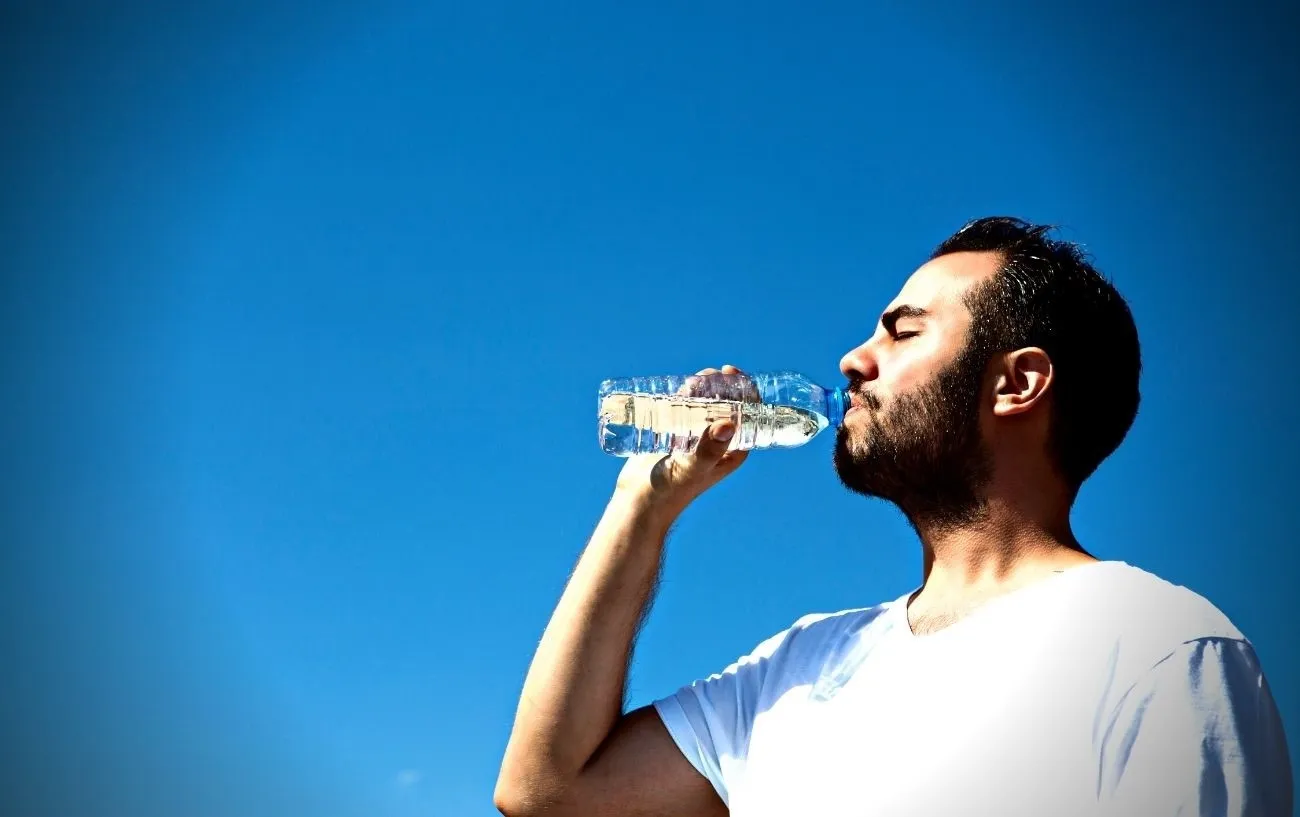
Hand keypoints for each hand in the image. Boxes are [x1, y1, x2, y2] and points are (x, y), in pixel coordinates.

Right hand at [613, 364, 752, 516]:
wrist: (640, 502)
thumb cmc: (671, 491)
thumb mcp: (694, 468)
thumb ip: (710, 449)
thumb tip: (728, 424)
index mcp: (733, 451)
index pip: (748, 414)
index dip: (744, 389)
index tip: (730, 372)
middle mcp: (718, 442)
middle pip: (727, 404)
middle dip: (721, 384)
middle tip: (707, 374)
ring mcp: (697, 437)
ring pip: (705, 404)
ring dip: (702, 387)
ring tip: (692, 381)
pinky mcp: (676, 434)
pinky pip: (685, 409)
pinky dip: (683, 396)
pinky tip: (677, 388)